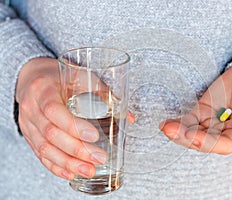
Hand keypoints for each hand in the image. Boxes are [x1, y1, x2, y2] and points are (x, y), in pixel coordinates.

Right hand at [16, 57, 109, 179]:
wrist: (34, 78)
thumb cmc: (60, 77)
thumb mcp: (81, 76)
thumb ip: (103, 93)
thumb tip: (129, 116)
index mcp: (44, 90)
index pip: (54, 111)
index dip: (74, 126)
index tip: (94, 136)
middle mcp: (32, 109)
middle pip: (51, 134)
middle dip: (77, 149)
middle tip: (99, 158)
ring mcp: (28, 125)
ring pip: (45, 148)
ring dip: (68, 163)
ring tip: (89, 171)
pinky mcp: (30, 136)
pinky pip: (40, 154)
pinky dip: (56, 166)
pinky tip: (71, 173)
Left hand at [159, 63, 231, 154]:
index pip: (222, 144)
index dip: (207, 142)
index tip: (194, 137)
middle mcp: (224, 133)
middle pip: (203, 140)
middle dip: (186, 137)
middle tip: (171, 131)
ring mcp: (211, 123)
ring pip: (192, 132)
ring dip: (178, 131)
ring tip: (166, 127)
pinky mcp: (202, 112)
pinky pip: (188, 120)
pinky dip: (178, 122)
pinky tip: (166, 123)